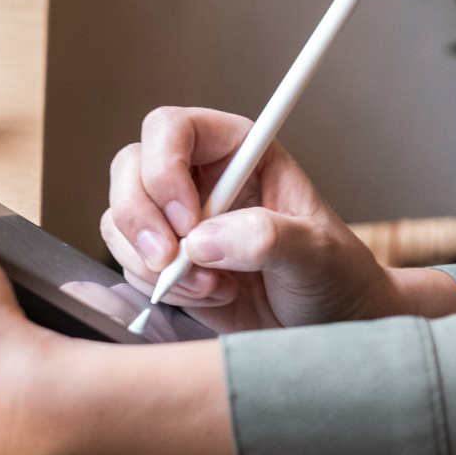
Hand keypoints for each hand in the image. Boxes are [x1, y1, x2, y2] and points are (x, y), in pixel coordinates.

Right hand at [102, 106, 393, 331]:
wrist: (330, 326)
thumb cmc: (335, 275)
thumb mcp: (317, 253)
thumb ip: (267, 238)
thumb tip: (202, 241)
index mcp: (238, 151)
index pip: (173, 128)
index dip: (165, 168)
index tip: (187, 221)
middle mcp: (200, 177)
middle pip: (130, 168)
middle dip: (139, 218)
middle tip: (171, 261)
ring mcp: (177, 219)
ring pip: (119, 218)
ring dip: (152, 262)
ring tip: (213, 287)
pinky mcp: (165, 260)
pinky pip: (128, 262)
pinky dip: (157, 286)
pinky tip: (209, 297)